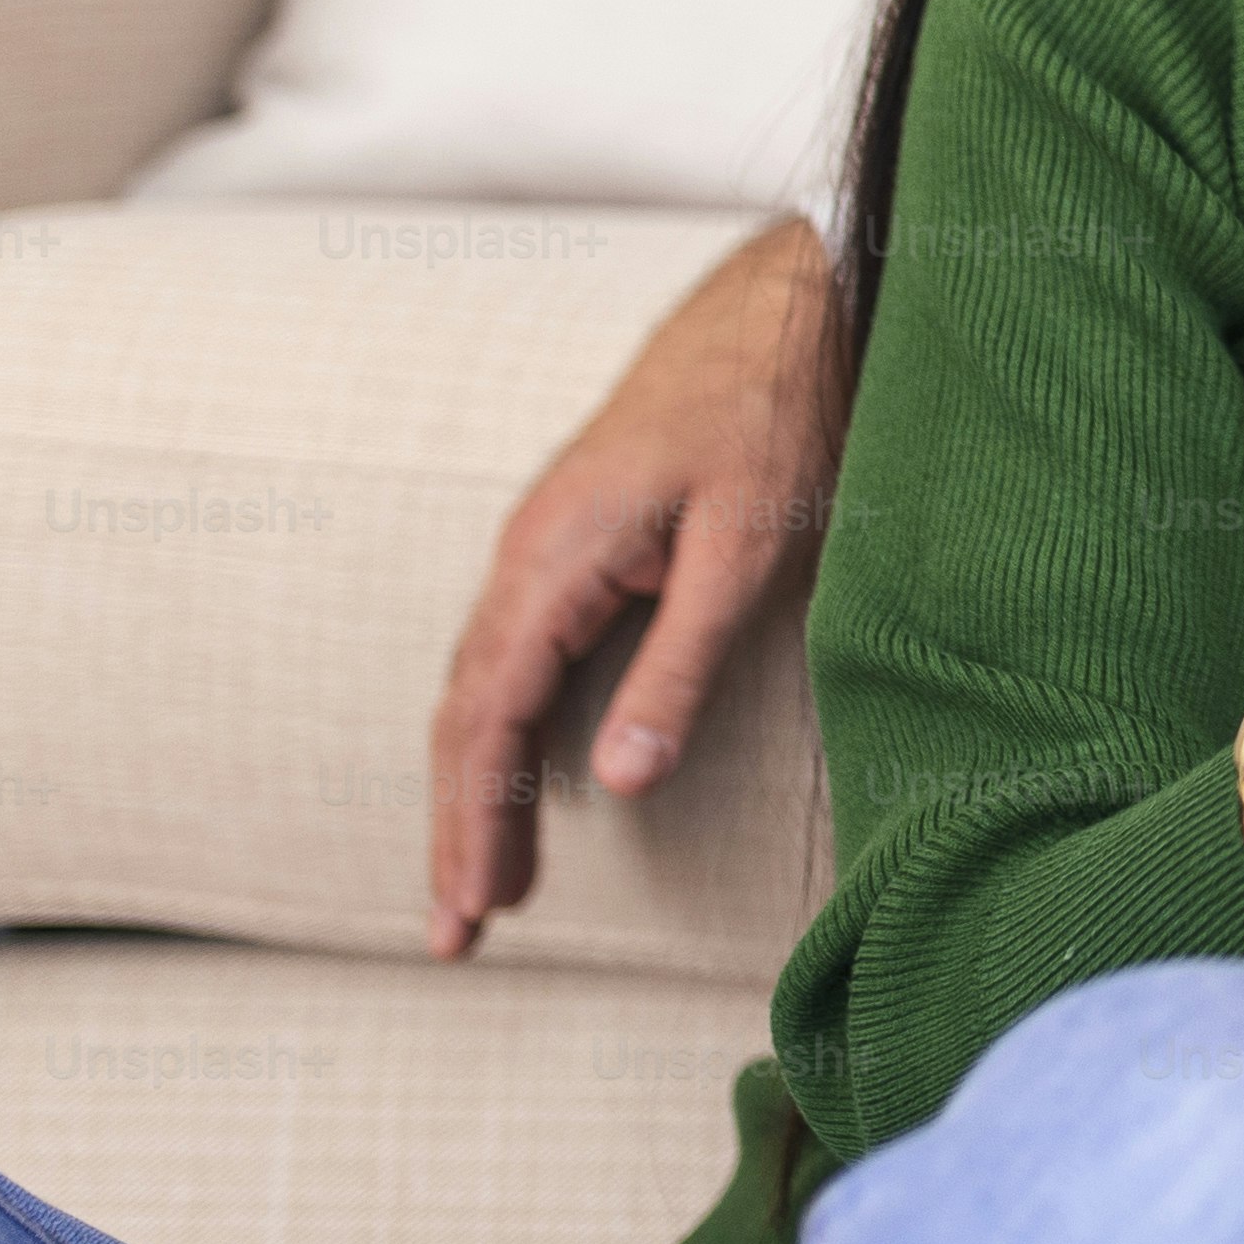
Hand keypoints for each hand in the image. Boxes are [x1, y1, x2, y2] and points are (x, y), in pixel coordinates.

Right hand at [427, 217, 845, 958]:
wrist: (785, 310)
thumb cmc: (776, 420)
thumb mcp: (748, 552)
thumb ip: (682, 664)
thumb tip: (620, 782)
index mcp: (553, 559)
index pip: (487, 718)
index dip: (472, 820)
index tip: (469, 910)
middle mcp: (527, 555)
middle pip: (467, 713)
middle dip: (459, 825)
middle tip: (457, 933)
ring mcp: (545, 546)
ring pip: (487, 685)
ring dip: (479, 786)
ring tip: (487, 884)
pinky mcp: (576, 544)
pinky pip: (518, 653)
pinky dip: (508, 729)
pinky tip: (522, 778)